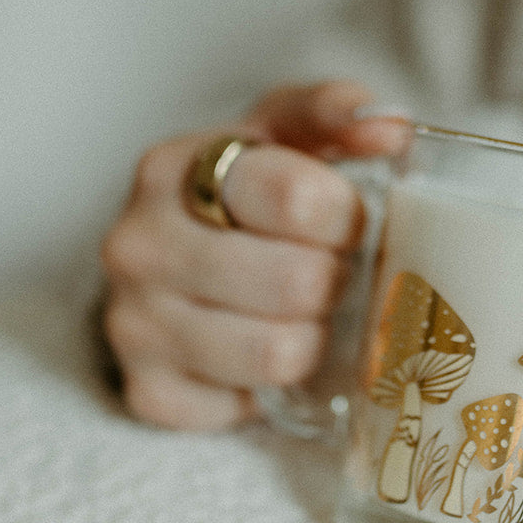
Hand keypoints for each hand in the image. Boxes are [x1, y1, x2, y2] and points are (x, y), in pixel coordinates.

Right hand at [99, 80, 408, 430]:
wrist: (168, 256)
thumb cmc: (243, 193)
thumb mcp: (283, 133)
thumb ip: (336, 114)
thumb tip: (390, 128)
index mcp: (172, 168)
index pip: (296, 199)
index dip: (347, 216)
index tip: (349, 219)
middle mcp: (138, 244)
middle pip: (295, 283)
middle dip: (335, 280)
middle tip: (331, 272)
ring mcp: (132, 323)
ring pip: (278, 353)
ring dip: (312, 337)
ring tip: (303, 314)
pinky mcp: (147, 391)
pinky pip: (247, 407)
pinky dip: (271, 388)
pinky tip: (261, 353)